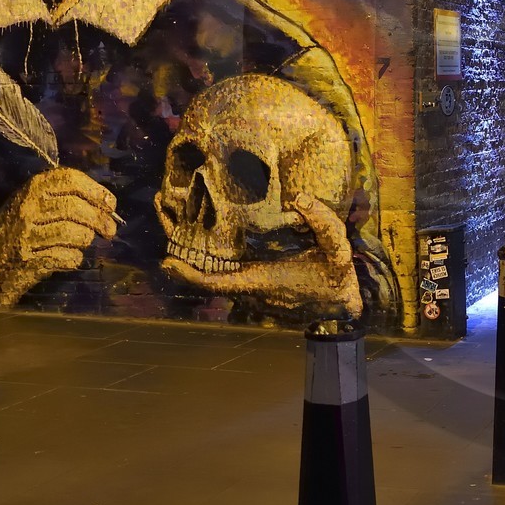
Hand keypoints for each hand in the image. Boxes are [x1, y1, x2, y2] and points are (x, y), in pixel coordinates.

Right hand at [0, 167, 116, 307]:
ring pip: (75, 233)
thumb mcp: (33, 206)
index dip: (96, 191)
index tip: (111, 204)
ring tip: (81, 244)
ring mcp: (26, 234)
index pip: (71, 179)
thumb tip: (106, 204)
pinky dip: (74, 259)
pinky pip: (67, 257)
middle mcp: (27, 208)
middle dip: (100, 220)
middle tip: (110, 231)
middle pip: (76, 208)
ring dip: (85, 241)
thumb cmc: (16, 234)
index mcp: (31, 189)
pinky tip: (68, 259)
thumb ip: (63, 198)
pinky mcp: (28, 259)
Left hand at [161, 193, 362, 318]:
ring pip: (213, 277)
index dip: (190, 276)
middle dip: (183, 257)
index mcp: (263, 280)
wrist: (342, 307)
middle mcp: (251, 289)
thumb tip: (299, 197)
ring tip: (175, 220)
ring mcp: (251, 292)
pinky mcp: (255, 289)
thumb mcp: (338, 249)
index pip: (218, 283)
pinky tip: (204, 237)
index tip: (167, 262)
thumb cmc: (337, 278)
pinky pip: (224, 277)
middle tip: (163, 218)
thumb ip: (323, 222)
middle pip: (206, 278)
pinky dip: (207, 262)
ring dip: (193, 257)